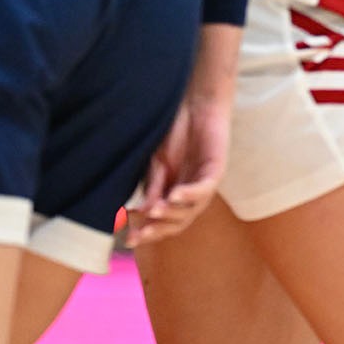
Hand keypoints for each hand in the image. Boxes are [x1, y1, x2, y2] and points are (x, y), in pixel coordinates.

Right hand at [127, 25, 238, 245]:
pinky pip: (205, 188)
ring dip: (171, 213)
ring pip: (191, 211)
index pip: (163, 221)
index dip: (147, 231)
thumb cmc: (174, 131)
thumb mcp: (157, 162)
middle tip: (138, 235)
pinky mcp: (217, 169)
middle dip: (158, 230)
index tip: (127, 239)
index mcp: (174, 193)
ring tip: (153, 212)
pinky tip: (174, 196)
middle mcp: (191, 193)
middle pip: (178, 223)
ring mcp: (205, 182)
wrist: (194, 104)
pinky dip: (190, 195)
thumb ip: (152, 185)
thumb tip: (144, 212)